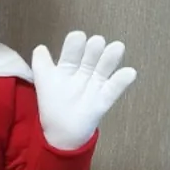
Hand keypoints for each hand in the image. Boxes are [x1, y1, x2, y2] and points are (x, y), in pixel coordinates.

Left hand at [32, 31, 136, 150]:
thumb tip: (40, 48)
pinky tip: (129, 72)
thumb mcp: (43, 82)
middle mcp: (84, 71)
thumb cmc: (52, 104)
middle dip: (94, 48)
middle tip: (97, 42)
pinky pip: (114, 89)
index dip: (75, 43)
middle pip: (91, 56)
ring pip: (104, 68)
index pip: (73, 50)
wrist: (61, 132)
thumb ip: (40, 64)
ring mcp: (95, 85)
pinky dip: (122, 81)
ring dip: (110, 58)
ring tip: (117, 47)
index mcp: (68, 66)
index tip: (78, 37)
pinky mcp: (103, 100)